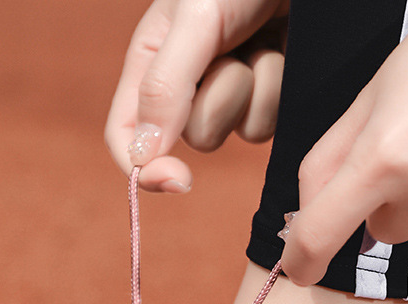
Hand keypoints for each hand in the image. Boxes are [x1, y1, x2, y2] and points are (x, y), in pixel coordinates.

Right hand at [105, 0, 288, 192]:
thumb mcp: (195, 18)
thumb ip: (164, 86)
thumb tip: (143, 155)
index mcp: (149, 64)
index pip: (126, 136)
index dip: (144, 166)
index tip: (177, 180)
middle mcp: (185, 85)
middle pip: (191, 137)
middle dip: (219, 101)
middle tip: (232, 49)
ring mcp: (228, 93)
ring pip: (234, 132)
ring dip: (255, 90)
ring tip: (261, 40)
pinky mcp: (264, 96)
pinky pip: (266, 125)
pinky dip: (278, 89)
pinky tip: (281, 49)